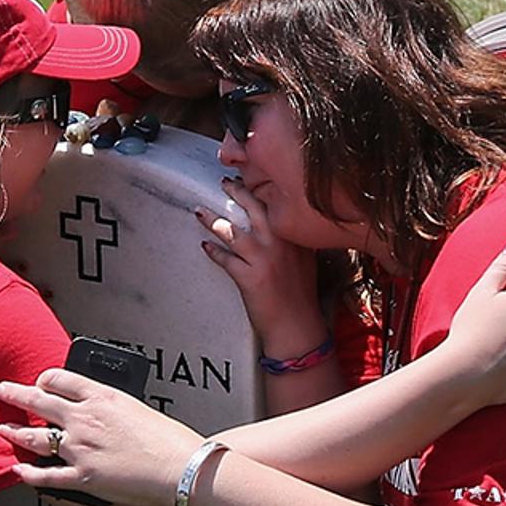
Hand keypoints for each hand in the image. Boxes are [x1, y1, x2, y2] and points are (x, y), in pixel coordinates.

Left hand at [0, 365, 204, 505]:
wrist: (182, 468)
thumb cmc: (170, 441)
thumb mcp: (138, 408)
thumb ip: (111, 406)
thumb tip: (98, 409)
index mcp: (102, 397)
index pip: (61, 378)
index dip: (45, 379)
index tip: (41, 382)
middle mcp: (84, 419)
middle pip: (38, 400)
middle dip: (15, 394)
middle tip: (2, 390)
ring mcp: (80, 448)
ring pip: (34, 437)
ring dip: (15, 432)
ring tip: (5, 429)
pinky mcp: (82, 477)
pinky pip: (45, 475)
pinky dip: (28, 474)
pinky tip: (19, 470)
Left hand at [197, 178, 317, 325]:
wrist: (297, 326)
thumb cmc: (301, 295)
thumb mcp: (305, 260)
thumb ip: (293, 239)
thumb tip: (278, 223)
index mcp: (295, 236)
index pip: (275, 203)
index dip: (259, 188)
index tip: (248, 179)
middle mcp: (281, 243)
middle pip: (254, 208)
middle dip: (236, 192)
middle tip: (224, 184)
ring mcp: (264, 259)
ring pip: (233, 231)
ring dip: (213, 220)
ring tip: (200, 212)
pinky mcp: (249, 277)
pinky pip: (225, 258)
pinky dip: (213, 251)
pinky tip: (205, 246)